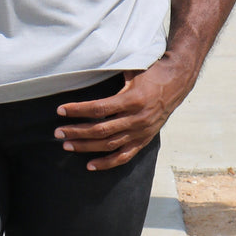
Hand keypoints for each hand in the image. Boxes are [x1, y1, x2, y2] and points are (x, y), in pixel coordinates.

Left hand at [54, 59, 187, 170]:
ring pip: (109, 144)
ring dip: (86, 146)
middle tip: (58, 132)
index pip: (98, 109)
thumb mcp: (131, 70)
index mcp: (132, 99)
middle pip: (100, 129)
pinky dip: (107, 163)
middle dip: (76, 131)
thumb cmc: (150, 72)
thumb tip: (83, 72)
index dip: (78, 110)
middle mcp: (136, 118)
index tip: (60, 110)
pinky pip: (124, 156)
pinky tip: (90, 165)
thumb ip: (111, 76)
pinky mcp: (144, 140)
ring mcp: (141, 132)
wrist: (177, 81)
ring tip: (67, 144)